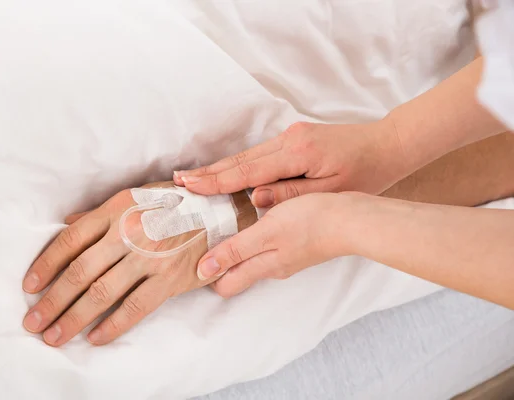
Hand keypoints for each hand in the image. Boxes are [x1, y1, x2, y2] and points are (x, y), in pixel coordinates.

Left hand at [22, 182, 256, 346]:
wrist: (222, 211)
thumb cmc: (176, 204)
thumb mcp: (137, 197)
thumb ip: (101, 214)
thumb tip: (67, 225)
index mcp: (117, 209)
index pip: (71, 239)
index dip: (46, 264)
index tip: (29, 286)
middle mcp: (129, 232)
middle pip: (80, 271)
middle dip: (52, 301)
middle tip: (33, 322)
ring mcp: (150, 257)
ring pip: (103, 292)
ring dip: (74, 318)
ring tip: (55, 336)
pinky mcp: (170, 278)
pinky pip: (135, 307)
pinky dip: (112, 325)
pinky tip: (95, 338)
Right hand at [173, 119, 406, 206]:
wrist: (387, 146)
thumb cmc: (364, 175)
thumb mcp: (330, 192)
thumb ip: (290, 194)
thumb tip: (254, 199)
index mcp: (298, 154)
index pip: (248, 171)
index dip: (216, 180)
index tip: (189, 184)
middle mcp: (289, 140)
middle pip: (241, 160)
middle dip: (209, 172)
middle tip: (179, 179)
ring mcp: (290, 135)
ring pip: (248, 155)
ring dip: (221, 168)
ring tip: (194, 178)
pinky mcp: (294, 137)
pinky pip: (260, 154)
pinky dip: (239, 165)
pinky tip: (224, 172)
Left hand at [196, 192, 361, 297]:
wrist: (352, 219)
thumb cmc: (311, 221)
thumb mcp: (267, 232)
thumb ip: (235, 251)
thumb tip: (204, 271)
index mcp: (264, 266)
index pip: (226, 284)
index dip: (206, 274)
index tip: (188, 257)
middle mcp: (273, 266)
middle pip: (236, 272)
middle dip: (216, 263)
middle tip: (197, 240)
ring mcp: (287, 256)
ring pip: (250, 259)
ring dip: (233, 249)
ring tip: (216, 228)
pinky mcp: (297, 244)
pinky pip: (266, 248)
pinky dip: (251, 239)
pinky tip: (248, 221)